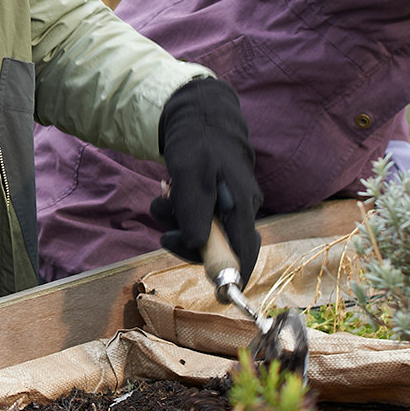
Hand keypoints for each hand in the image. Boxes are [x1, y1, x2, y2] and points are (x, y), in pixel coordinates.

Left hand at [149, 77, 261, 286]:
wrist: (196, 114)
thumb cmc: (198, 141)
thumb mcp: (191, 174)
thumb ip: (195, 210)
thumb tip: (199, 244)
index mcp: (243, 204)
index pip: (247, 251)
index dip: (237, 276)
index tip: (221, 296)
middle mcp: (240, 209)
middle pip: (218, 247)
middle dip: (187, 243)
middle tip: (164, 233)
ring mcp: (227, 206)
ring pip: (201, 233)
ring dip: (176, 224)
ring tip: (161, 199)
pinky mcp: (213, 201)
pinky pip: (195, 219)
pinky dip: (177, 213)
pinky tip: (167, 194)